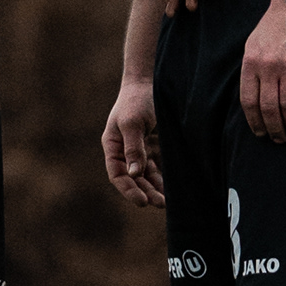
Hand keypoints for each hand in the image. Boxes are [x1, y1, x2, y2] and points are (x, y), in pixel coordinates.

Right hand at [102, 78, 163, 204]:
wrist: (152, 81)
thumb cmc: (137, 100)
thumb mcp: (132, 122)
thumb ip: (133, 148)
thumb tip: (135, 174)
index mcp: (113, 145)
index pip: (117, 174)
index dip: (128, 189)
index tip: (142, 201)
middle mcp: (125, 151)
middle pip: (133, 178)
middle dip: (145, 192)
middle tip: (160, 204)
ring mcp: (141, 149)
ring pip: (146, 176)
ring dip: (155, 189)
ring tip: (167, 201)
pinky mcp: (155, 147)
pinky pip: (158, 167)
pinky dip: (163, 179)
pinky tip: (173, 188)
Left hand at [239, 0, 285, 141]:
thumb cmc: (269, 30)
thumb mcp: (252, 47)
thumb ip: (252, 72)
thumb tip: (254, 103)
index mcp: (250, 62)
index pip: (248, 100)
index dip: (253, 121)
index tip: (259, 133)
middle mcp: (265, 65)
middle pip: (266, 107)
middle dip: (271, 128)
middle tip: (276, 139)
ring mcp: (284, 64)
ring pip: (284, 104)